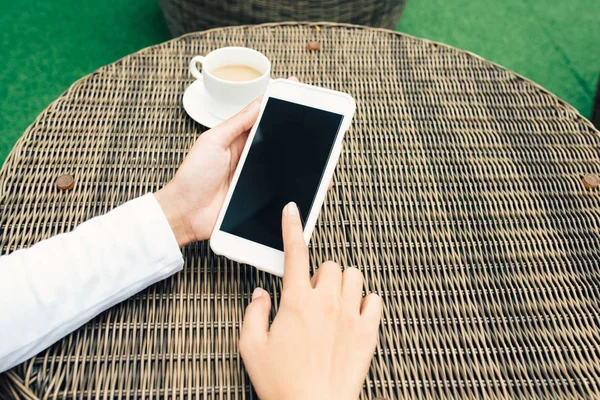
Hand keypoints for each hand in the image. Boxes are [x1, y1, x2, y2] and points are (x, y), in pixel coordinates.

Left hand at [156, 78, 312, 246]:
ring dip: (299, 161)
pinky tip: (306, 183)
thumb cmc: (193, 176)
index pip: (263, 118)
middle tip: (318, 124)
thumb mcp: (212, 142)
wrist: (185, 212)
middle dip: (297, 134)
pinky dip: (293, 185)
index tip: (296, 92)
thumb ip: (236, 124)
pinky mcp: (260, 197)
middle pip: (278, 142)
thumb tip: (258, 104)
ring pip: (284, 165)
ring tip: (320, 153)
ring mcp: (256, 177)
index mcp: (238, 139)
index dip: (279, 106)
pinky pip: (281, 189)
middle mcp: (249, 156)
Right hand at [239, 202, 382, 399]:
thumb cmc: (281, 383)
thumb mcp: (251, 348)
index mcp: (297, 302)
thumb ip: (253, 313)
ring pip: (353, 275)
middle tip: (309, 298)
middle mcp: (327, 302)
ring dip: (341, 283)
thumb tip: (261, 294)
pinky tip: (353, 314)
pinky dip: (365, 301)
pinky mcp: (369, 332)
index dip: (292, 227)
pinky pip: (375, 299)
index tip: (293, 210)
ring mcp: (351, 315)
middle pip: (329, 264)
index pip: (295, 253)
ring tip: (332, 304)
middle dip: (318, 275)